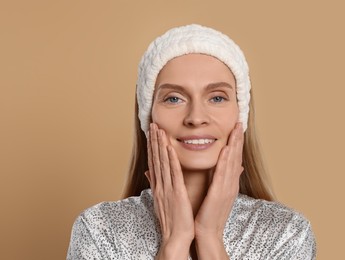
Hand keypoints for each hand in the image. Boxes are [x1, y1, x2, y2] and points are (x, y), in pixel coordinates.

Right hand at [145, 123, 193, 258]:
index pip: (154, 162)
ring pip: (162, 163)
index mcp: (158, 187)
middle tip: (152, 124)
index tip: (151, 133)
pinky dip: (171, 160)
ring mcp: (166, 189)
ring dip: (160, 145)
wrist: (175, 237)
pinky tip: (169, 148)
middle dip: (154, 141)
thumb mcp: (161, 201)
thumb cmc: (171, 220)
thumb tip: (149, 174)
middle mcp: (160, 185)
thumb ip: (156, 185)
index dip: (152, 147)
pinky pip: (173, 174)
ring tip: (158, 130)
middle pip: (155, 159)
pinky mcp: (176, 193)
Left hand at [194, 123, 243, 248]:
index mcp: (229, 182)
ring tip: (236, 130)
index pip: (235, 158)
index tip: (237, 128)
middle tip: (240, 122)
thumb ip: (224, 178)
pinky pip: (223, 174)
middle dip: (238, 139)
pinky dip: (225, 161)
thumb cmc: (210, 213)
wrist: (208, 232)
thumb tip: (235, 167)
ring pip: (232, 162)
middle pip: (236, 157)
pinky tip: (227, 149)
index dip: (237, 142)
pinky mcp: (219, 194)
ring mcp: (227, 188)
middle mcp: (231, 183)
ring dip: (234, 145)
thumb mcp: (219, 193)